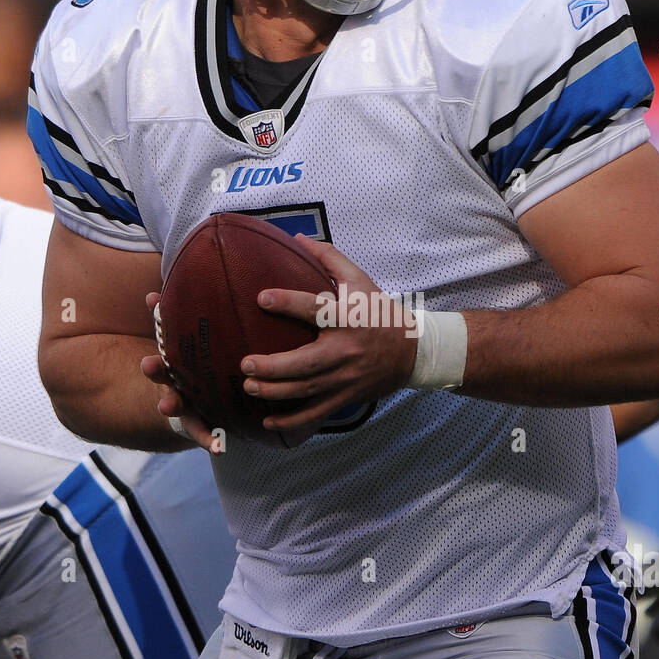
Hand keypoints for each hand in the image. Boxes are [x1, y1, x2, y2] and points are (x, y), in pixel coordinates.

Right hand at [140, 292, 224, 453]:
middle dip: (155, 368)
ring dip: (169, 404)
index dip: (159, 314)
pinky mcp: (207, 424)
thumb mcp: (216, 344)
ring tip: (165, 406)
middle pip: (163, 372)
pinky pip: (207, 434)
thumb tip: (211, 273)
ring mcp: (192, 403)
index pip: (169, 333)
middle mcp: (181, 380)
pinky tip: (219, 447)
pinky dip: (211, 440)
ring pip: (178, 405)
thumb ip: (211, 316)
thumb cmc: (220, 371)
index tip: (152, 298)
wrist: (224, 408)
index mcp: (183, 360)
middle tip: (147, 362)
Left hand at [240, 237, 418, 432]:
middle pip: (305, 363)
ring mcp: (345, 378)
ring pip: (306, 390)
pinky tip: (268, 422)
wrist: (413, 352)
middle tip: (245, 363)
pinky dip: (292, 421)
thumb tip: (298, 237)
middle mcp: (345, 350)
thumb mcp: (360, 280)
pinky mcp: (346, 397)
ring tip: (248, 387)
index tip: (261, 298)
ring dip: (274, 392)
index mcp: (348, 318)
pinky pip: (316, 413)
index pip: (316, 308)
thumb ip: (329, 258)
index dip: (288, 303)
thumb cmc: (380, 312)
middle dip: (273, 366)